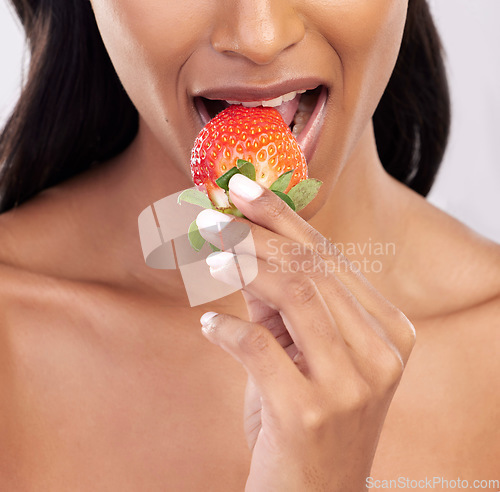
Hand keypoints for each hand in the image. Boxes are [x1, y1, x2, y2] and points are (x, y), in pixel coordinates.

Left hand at [196, 174, 415, 491]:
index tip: (245, 191)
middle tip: (215, 215)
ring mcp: (352, 385)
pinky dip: (227, 328)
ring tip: (211, 253)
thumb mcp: (305, 353)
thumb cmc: (307, 419)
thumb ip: (283, 302)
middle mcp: (381, 353)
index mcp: (389, 331)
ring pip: (296, 294)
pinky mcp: (311, 413)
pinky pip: (259, 347)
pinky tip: (208, 325)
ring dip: (245, 264)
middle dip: (257, 233)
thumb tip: (245, 247)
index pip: (331, 258)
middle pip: (313, 269)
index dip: (284, 219)